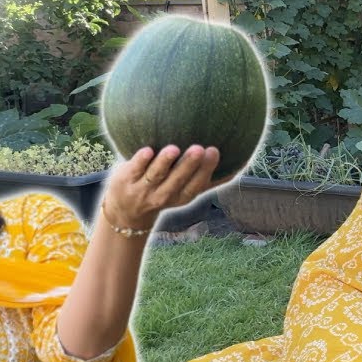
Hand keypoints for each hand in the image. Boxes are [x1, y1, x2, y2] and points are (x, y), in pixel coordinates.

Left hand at [102, 145, 227, 230]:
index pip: (195, 185)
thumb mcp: (183, 192)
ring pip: (155, 176)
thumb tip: (238, 169)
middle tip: (199, 148)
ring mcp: (143, 190)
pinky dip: (140, 161)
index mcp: (180, 196)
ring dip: (165, 163)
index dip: (205, 170)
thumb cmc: (161, 193)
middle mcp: (163, 195)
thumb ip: (206, 181)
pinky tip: (148, 149)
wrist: (124, 212)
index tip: (214, 150)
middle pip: (177, 181)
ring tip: (174, 149)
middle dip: (188, 166)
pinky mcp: (125, 180)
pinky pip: (134, 170)